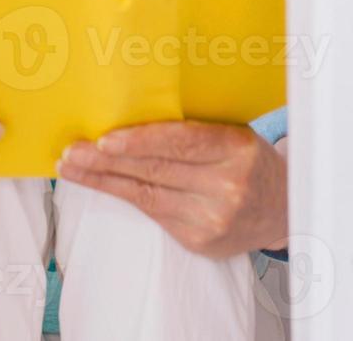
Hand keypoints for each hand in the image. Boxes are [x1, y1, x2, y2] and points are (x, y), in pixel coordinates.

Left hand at [56, 121, 287, 258]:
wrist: (281, 209)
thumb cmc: (247, 161)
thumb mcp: (233, 134)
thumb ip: (194, 128)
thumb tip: (131, 111)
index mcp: (236, 148)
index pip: (182, 143)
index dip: (140, 141)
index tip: (104, 138)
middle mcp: (226, 186)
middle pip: (156, 170)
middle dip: (107, 161)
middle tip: (72, 151)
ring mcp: (212, 218)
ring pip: (147, 195)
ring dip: (103, 180)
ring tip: (72, 167)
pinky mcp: (200, 241)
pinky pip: (153, 213)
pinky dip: (123, 196)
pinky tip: (101, 184)